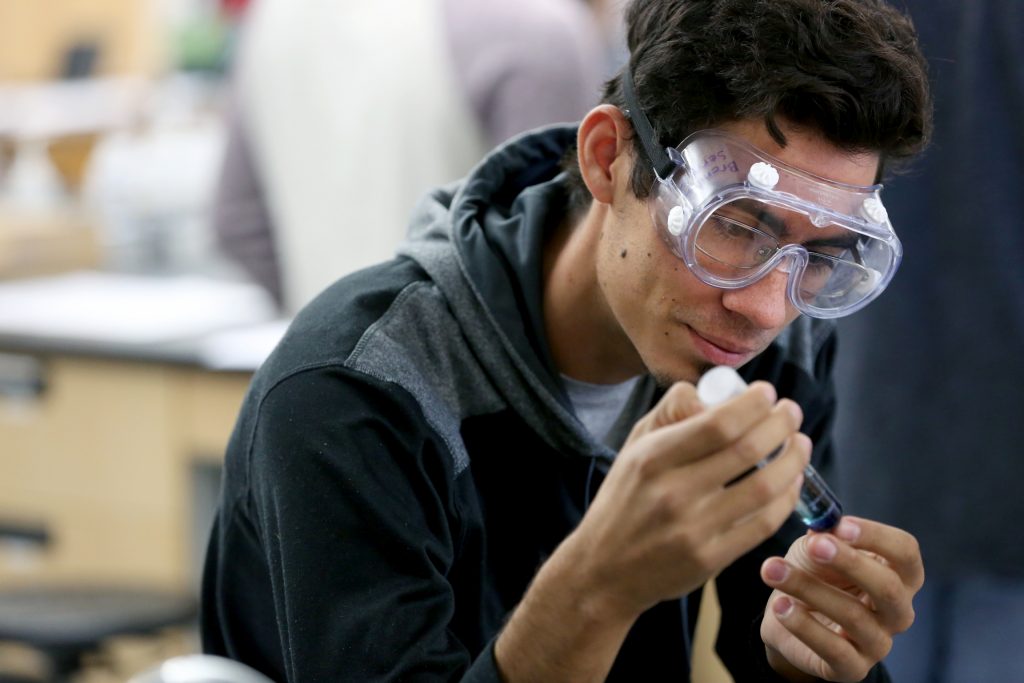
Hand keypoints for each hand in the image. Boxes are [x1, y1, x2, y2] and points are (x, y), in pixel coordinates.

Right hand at [563, 380, 809, 621]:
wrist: (604, 569)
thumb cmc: (624, 499)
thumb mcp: (633, 447)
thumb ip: (670, 413)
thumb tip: (712, 390)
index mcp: (652, 459)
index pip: (717, 424)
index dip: (753, 404)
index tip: (768, 393)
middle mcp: (672, 493)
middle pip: (747, 450)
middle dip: (781, 424)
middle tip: (792, 412)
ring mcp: (693, 530)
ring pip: (764, 488)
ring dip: (793, 460)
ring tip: (800, 443)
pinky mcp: (710, 560)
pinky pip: (763, 524)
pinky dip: (786, 498)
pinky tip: (791, 481)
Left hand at [759, 517, 923, 681]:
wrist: (787, 616)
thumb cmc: (813, 574)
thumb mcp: (816, 548)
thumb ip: (824, 535)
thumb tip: (823, 524)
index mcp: (898, 574)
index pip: (905, 552)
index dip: (876, 537)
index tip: (841, 525)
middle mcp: (897, 611)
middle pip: (888, 587)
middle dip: (849, 562)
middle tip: (814, 546)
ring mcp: (878, 643)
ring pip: (853, 615)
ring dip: (808, 588)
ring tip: (772, 570)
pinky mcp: (853, 668)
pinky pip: (834, 649)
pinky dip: (803, 626)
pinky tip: (780, 607)